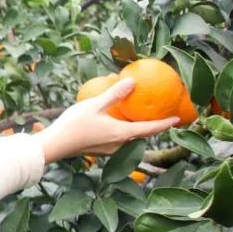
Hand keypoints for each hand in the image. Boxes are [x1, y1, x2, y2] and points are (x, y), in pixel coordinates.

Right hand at [30, 77, 179, 164]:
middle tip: (157, 116)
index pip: (149, 129)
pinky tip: (112, 123)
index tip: (177, 119)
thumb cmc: (74, 125)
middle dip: (149, 127)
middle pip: (140, 136)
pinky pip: (116, 140)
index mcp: (121, 133)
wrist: (54, 145)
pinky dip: (120, 131)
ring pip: (127, 139)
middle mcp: (118, 145)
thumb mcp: (94, 104)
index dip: (165, 124)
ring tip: (134, 118)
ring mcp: (108, 150)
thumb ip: (114, 94)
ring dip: (133, 130)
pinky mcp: (99, 150)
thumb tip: (133, 81)